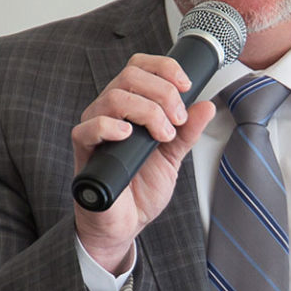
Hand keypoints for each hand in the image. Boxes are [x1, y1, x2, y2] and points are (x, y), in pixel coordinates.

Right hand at [71, 53, 214, 271]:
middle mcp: (110, 111)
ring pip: (113, 97)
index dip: (164, 68)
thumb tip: (207, 106)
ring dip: (147, 111)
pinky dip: (109, 126)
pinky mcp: (84, 151)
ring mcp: (95, 129)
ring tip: (162, 136)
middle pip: (129, 76)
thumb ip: (187, 132)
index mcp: (130, 106)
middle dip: (162, 93)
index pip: (140, 67)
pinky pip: (87, 127)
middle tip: (177, 119)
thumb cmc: (141, 188)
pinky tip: (128, 135)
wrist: (126, 223)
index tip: (186, 86)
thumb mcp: (172, 156)